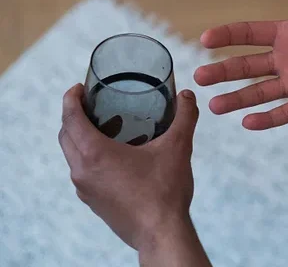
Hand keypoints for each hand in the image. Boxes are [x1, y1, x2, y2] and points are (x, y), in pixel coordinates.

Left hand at [58, 84, 199, 250]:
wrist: (161, 233)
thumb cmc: (164, 190)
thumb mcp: (178, 147)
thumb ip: (184, 117)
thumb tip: (188, 96)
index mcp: (95, 154)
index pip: (70, 118)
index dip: (71, 99)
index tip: (79, 88)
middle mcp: (82, 171)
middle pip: (66, 136)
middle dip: (73, 116)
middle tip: (92, 104)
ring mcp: (85, 189)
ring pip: (72, 156)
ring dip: (80, 138)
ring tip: (105, 128)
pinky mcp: (94, 202)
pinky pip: (83, 172)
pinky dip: (89, 158)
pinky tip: (115, 157)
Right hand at [195, 0, 287, 129]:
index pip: (250, 34)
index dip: (228, 36)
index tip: (206, 39)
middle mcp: (287, 59)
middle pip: (247, 66)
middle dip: (223, 72)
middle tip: (199, 77)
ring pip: (260, 92)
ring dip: (237, 98)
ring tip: (213, 105)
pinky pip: (286, 112)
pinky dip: (267, 118)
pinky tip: (247, 122)